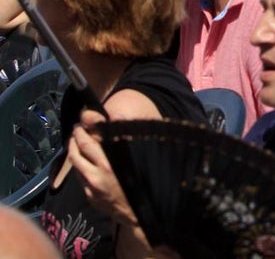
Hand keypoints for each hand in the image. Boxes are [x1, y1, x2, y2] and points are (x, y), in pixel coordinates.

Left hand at [69, 111, 138, 227]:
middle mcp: (98, 174)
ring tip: (77, 141)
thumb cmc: (146, 181)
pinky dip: (80, 167)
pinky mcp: (89, 196)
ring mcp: (91, 186)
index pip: (90, 138)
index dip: (85, 126)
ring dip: (74, 150)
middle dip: (76, 136)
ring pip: (75, 163)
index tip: (84, 116)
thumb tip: (120, 115)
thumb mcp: (140, 157)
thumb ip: (127, 138)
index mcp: (111, 162)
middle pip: (78, 149)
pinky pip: (80, 177)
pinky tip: (85, 162)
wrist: (141, 214)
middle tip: (77, 127)